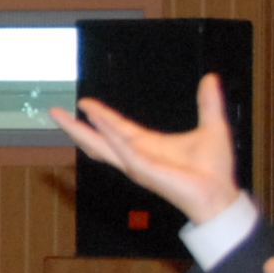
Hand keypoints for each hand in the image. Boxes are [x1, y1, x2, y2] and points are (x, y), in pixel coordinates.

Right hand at [52, 74, 242, 225]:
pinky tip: (97, 119)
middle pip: (98, 139)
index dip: (101, 115)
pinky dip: (109, 134)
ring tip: (62, 116)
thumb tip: (210, 78)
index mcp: (148, 146)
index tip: (84, 103)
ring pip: (102, 145)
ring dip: (81, 130)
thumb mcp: (212, 127)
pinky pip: (123, 150)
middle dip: (74, 127)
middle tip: (53, 112)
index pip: (117, 128)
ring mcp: (137, 165)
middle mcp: (136, 156)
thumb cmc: (214, 170)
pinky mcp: (145, 171)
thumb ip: (208, 103)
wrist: (221, 194)